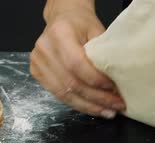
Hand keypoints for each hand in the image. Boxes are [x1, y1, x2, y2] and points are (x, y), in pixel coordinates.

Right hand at [31, 3, 124, 117]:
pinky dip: (78, 103)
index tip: (114, 89)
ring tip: (107, 111)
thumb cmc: (81, 25)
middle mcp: (45, 48)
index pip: (77, 64)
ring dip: (89, 106)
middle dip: (96, 99)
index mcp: (59, 33)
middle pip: (71, 83)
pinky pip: (59, 95)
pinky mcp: (37, 74)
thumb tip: (117, 84)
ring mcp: (38, 62)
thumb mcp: (97, 32)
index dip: (96, 80)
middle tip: (116, 106)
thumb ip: (103, 55)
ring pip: (64, 94)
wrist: (63, 19)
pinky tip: (94, 107)